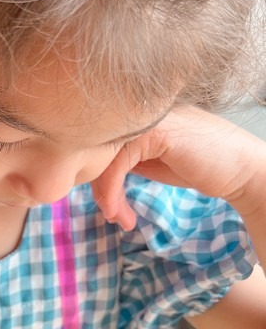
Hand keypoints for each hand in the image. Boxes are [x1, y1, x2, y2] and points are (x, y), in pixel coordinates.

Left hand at [91, 105, 265, 229]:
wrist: (240, 171)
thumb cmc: (198, 164)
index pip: (97, 140)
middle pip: (94, 147)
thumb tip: (88, 170)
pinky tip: (120, 212)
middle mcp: (139, 110)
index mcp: (136, 114)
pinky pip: (117, 163)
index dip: (93, 174)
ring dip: (105, 194)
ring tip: (117, 218)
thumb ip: (123, 157)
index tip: (106, 205)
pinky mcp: (156, 132)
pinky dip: (112, 192)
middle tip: (111, 215)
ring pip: (103, 157)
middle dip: (97, 187)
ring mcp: (148, 117)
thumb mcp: (150, 160)